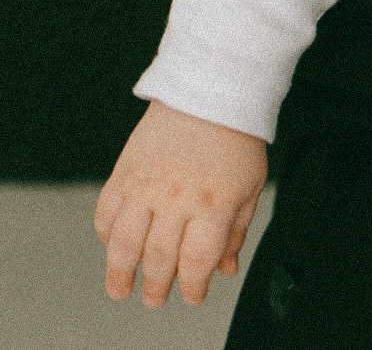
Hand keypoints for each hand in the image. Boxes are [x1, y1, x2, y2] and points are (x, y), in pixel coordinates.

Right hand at [94, 99, 267, 306]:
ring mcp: (147, 185)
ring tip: (121, 288)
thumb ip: (236, 230)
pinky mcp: (126, 170)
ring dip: (120, 272)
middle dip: (157, 287)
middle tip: (155, 298)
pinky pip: (106, 211)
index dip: (193, 288)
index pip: (197, 263)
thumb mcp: (250, 184)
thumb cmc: (234, 136)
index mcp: (213, 205)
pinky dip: (106, 233)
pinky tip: (112, 243)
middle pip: (160, 260)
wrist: (209, 87)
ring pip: (125, 243)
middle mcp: (177, 199)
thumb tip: (225, 269)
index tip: (192, 296)